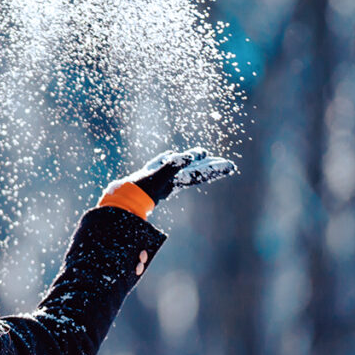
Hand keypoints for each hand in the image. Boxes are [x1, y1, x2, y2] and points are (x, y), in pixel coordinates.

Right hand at [121, 147, 237, 202]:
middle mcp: (173, 180)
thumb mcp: (158, 176)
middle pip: (197, 171)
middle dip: (211, 166)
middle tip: (228, 163)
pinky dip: (169, 159)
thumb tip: (189, 156)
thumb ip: (173, 165)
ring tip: (202, 154)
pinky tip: (170, 155)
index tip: (231, 166)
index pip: (202, 172)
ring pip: (182, 167)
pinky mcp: (151, 175)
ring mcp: (162, 178)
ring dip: (194, 161)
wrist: (123, 200)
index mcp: (179, 180)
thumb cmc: (141, 190)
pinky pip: (164, 165)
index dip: (216, 168)